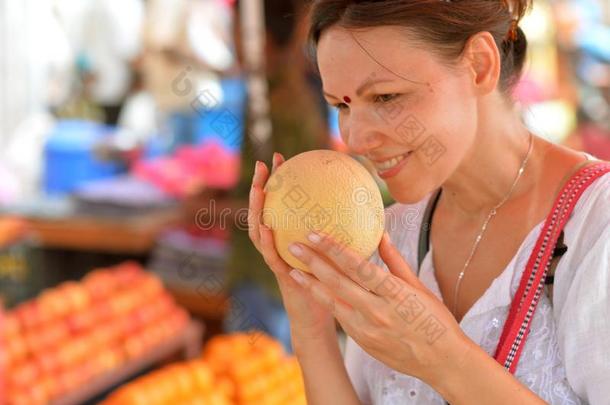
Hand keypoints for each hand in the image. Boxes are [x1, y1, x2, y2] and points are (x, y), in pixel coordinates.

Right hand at [247, 153, 335, 341]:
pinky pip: (270, 256)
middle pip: (267, 211)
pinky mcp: (281, 276)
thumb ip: (350, 234)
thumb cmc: (335, 286)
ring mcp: (278, 259)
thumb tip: (372, 209)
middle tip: (264, 164)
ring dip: (257, 209)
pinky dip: (265, 241)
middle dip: (262, 187)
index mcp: (293, 238)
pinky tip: (266, 225)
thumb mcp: (343, 255)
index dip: (283, 182)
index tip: (284, 158)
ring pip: (260, 230)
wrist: (323, 318)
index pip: (285, 205)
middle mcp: (281, 245)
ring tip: (258, 188)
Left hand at [285, 231, 472, 384]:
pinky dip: (325, 302)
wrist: (443, 361)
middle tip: (294, 246)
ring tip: (292, 270)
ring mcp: (368, 329)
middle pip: (339, 282)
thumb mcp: (419, 287)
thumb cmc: (435, 320)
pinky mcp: (363, 342)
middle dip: (313, 262)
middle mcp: (378, 311)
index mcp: (395, 293)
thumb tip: (381, 234)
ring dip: (311, 285)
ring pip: (333, 302)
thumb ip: (395, 261)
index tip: (315, 234)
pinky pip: (340, 317)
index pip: (358, 266)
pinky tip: (313, 290)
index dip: (334, 249)